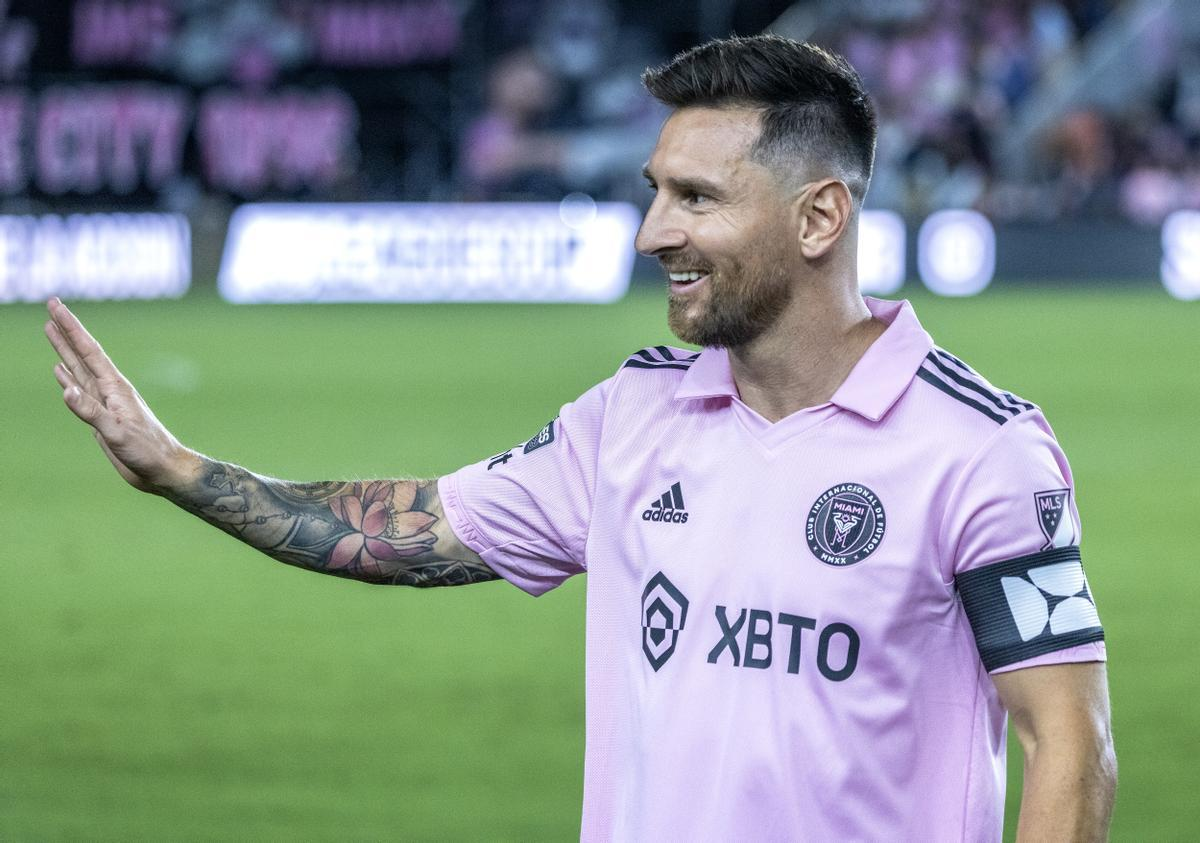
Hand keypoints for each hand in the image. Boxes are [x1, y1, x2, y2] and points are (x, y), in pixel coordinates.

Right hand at [44, 297, 197, 493]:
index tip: (56, 306)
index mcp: (115, 388)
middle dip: (66, 331)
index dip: (71, 328)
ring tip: (51, 331)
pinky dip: (68, 379)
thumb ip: (92, 412)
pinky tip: (61, 371)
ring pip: (79, 370)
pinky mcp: (102, 418)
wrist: (163, 470)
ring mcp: (106, 403)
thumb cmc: (147, 452)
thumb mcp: (118, 433)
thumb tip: (65, 389)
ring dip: (64, 350)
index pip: (89, 351)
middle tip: (51, 306)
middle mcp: (109, 391)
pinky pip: (80, 392)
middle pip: (82, 354)